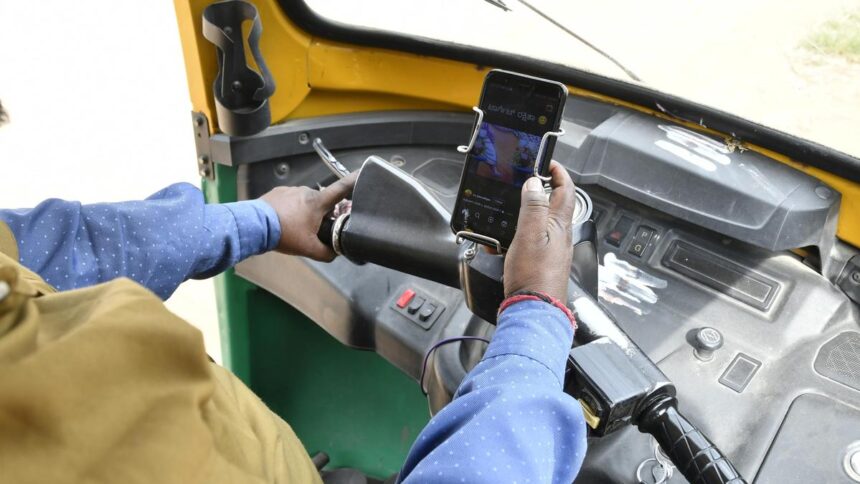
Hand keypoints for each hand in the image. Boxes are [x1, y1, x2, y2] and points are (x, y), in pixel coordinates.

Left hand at [260, 171, 358, 261]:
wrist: (254, 226)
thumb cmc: (282, 234)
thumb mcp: (309, 248)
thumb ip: (327, 252)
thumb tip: (336, 253)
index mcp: (318, 202)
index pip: (342, 188)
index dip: (355, 180)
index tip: (364, 172)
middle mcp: (306, 192)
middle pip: (323, 202)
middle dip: (322, 214)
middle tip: (314, 229)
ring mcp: (291, 190)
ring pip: (305, 202)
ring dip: (304, 213)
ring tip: (294, 228)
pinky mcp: (278, 192)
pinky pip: (290, 201)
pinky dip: (290, 211)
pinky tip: (284, 222)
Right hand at [503, 161, 575, 301]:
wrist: (534, 311)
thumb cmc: (534, 277)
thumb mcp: (530, 235)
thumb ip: (533, 207)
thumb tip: (535, 183)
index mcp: (560, 225)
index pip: (565, 190)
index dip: (558, 172)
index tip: (546, 161)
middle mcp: (559, 236)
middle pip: (553, 204)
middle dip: (538, 190)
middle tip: (522, 181)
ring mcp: (551, 250)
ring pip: (538, 222)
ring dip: (523, 213)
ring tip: (505, 212)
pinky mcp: (540, 262)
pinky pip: (528, 240)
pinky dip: (514, 236)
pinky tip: (499, 243)